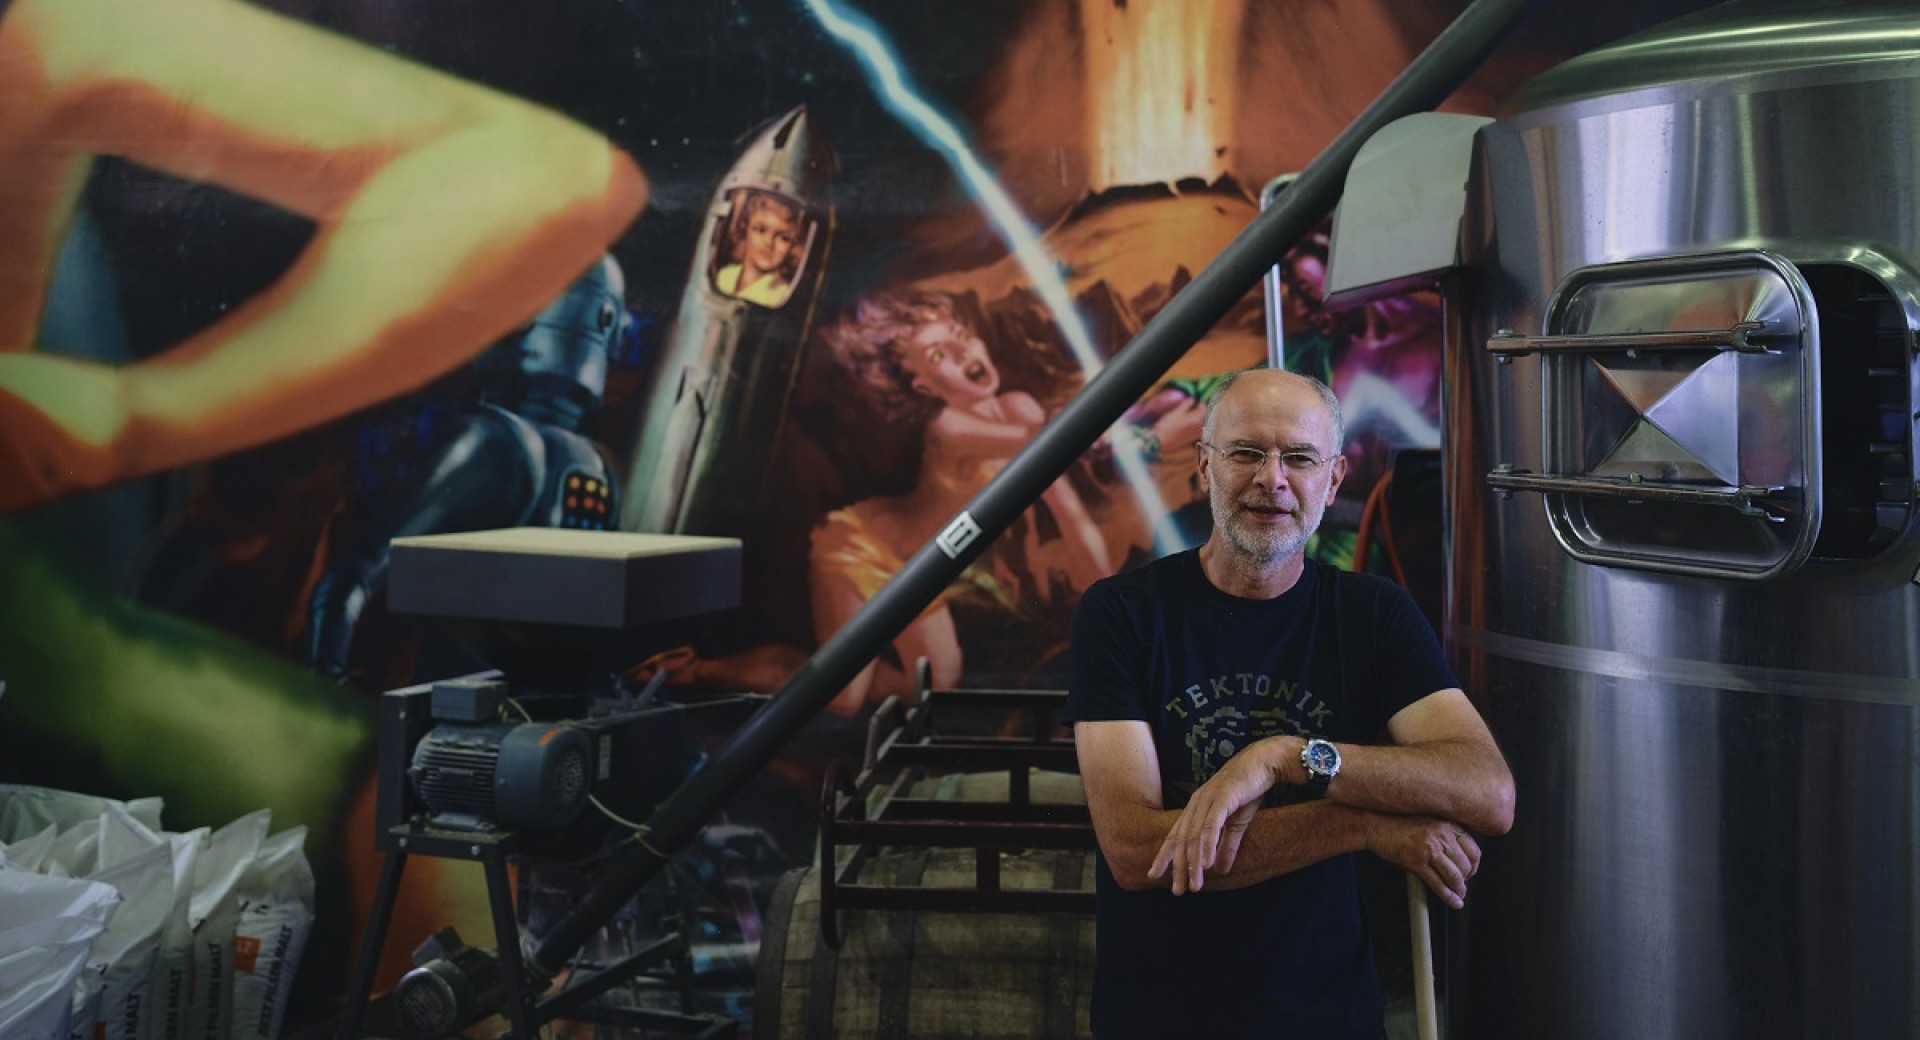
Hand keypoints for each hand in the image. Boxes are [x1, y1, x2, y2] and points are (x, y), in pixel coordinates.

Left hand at [1147, 736, 1291, 893]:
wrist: (1265, 763)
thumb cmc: (1249, 790)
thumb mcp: (1237, 823)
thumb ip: (1227, 846)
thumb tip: (1220, 870)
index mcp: (1196, 808)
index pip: (1175, 835)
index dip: (1164, 856)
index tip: (1155, 876)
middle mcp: (1196, 803)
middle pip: (1181, 840)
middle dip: (1177, 867)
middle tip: (1177, 891)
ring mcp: (1207, 799)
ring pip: (1194, 836)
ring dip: (1193, 863)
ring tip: (1194, 886)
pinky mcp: (1222, 797)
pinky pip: (1211, 825)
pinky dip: (1206, 845)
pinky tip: (1205, 864)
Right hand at [1368, 815, 1480, 909]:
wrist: (1377, 825)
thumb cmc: (1401, 823)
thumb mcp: (1431, 821)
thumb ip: (1447, 834)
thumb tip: (1462, 857)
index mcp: (1448, 825)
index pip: (1474, 850)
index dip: (1475, 865)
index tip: (1470, 872)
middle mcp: (1441, 836)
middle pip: (1466, 865)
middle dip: (1466, 879)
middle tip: (1462, 885)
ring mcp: (1429, 849)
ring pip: (1454, 876)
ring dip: (1459, 889)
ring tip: (1458, 894)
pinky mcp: (1416, 862)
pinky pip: (1437, 884)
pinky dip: (1448, 896)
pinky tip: (1454, 902)